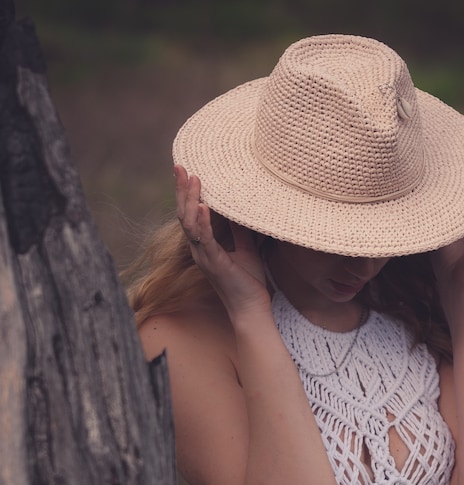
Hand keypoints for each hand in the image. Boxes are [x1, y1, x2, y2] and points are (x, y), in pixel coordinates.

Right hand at [175, 165, 269, 316]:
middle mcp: (199, 250)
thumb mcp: (246, 250)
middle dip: (182, 190)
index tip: (187, 172)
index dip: (187, 194)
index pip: (191, 215)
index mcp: (205, 246)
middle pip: (184, 215)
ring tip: (193, 178)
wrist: (252, 308)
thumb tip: (239, 212)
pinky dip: (203, 222)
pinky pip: (205, 239)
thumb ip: (240, 232)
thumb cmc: (249, 282)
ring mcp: (204, 257)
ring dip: (190, 200)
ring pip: (190, 224)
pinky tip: (203, 206)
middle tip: (180, 166)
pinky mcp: (214, 263)